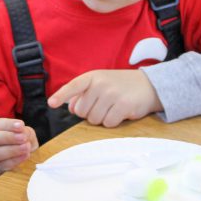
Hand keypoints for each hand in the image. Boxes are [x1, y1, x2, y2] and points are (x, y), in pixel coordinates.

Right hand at [0, 118, 37, 180]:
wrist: (20, 172)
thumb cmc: (22, 151)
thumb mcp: (27, 139)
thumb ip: (27, 133)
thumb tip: (24, 132)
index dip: (8, 124)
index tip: (21, 125)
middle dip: (7, 137)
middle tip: (23, 138)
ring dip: (10, 150)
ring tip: (26, 148)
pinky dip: (13, 161)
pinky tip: (24, 157)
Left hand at [47, 69, 162, 127]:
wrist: (149, 85)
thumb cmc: (120, 85)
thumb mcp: (101, 82)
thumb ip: (84, 92)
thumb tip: (71, 108)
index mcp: (92, 77)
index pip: (73, 86)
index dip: (61, 96)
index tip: (51, 103)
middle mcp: (101, 84)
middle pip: (82, 111)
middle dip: (90, 113)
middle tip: (102, 105)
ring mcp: (112, 94)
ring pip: (94, 119)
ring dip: (102, 118)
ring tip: (112, 108)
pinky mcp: (124, 106)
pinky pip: (108, 124)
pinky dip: (113, 122)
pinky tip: (120, 113)